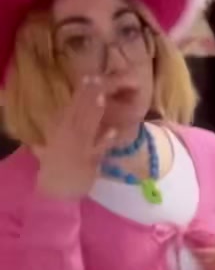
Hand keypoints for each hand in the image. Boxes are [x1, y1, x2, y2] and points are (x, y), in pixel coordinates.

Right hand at [36, 78, 116, 199]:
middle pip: (78, 113)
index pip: (70, 108)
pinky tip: (114, 131)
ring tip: (103, 96)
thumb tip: (45, 138)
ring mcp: (77, 149)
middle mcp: (66, 137)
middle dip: (88, 96)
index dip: (80, 92)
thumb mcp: (49, 153)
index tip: (88, 76)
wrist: (55, 193)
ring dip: (94, 112)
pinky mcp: (87, 162)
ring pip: (86, 126)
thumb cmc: (55, 173)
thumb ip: (51, 142)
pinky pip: (97, 150)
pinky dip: (105, 141)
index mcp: (59, 131)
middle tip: (98, 79)